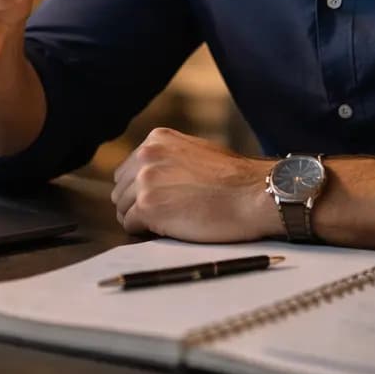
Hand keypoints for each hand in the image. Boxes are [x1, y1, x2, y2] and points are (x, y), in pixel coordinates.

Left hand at [111, 127, 280, 241]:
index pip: (127, 170)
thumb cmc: (235, 179)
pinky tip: (169, 230)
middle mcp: (146, 155)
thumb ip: (169, 158)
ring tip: (170, 223)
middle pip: (120, 190)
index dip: (141, 190)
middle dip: (137, 204)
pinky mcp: (148, 206)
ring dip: (141, 220)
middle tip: (164, 216)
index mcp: (157, 140)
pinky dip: (145, 233)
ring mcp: (145, 180)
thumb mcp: (196, 151)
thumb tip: (152, 174)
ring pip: (122, 209)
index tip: (159, 200)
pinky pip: (130, 226)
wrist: (254, 194)